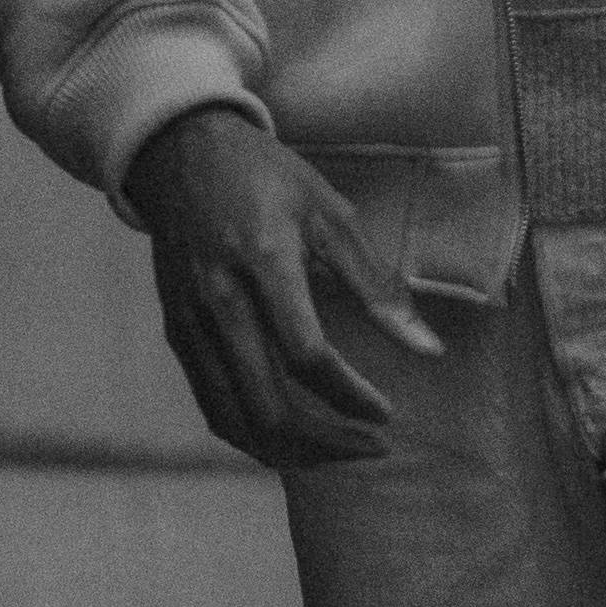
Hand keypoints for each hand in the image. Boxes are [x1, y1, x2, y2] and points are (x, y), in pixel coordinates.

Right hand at [129, 107, 442, 468]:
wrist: (181, 153)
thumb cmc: (267, 178)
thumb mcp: (331, 214)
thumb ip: (377, 287)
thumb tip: (428, 350)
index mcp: (264, 263)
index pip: (306, 355)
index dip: (350, 396)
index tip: (387, 414)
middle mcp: (219, 301)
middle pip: (269, 404)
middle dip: (327, 441)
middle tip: (372, 447)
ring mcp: (191, 323)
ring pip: (236, 419)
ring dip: (290, 451)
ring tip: (336, 453)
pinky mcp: (177, 335)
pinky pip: (212, 406)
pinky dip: (252, 435)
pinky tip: (290, 438)